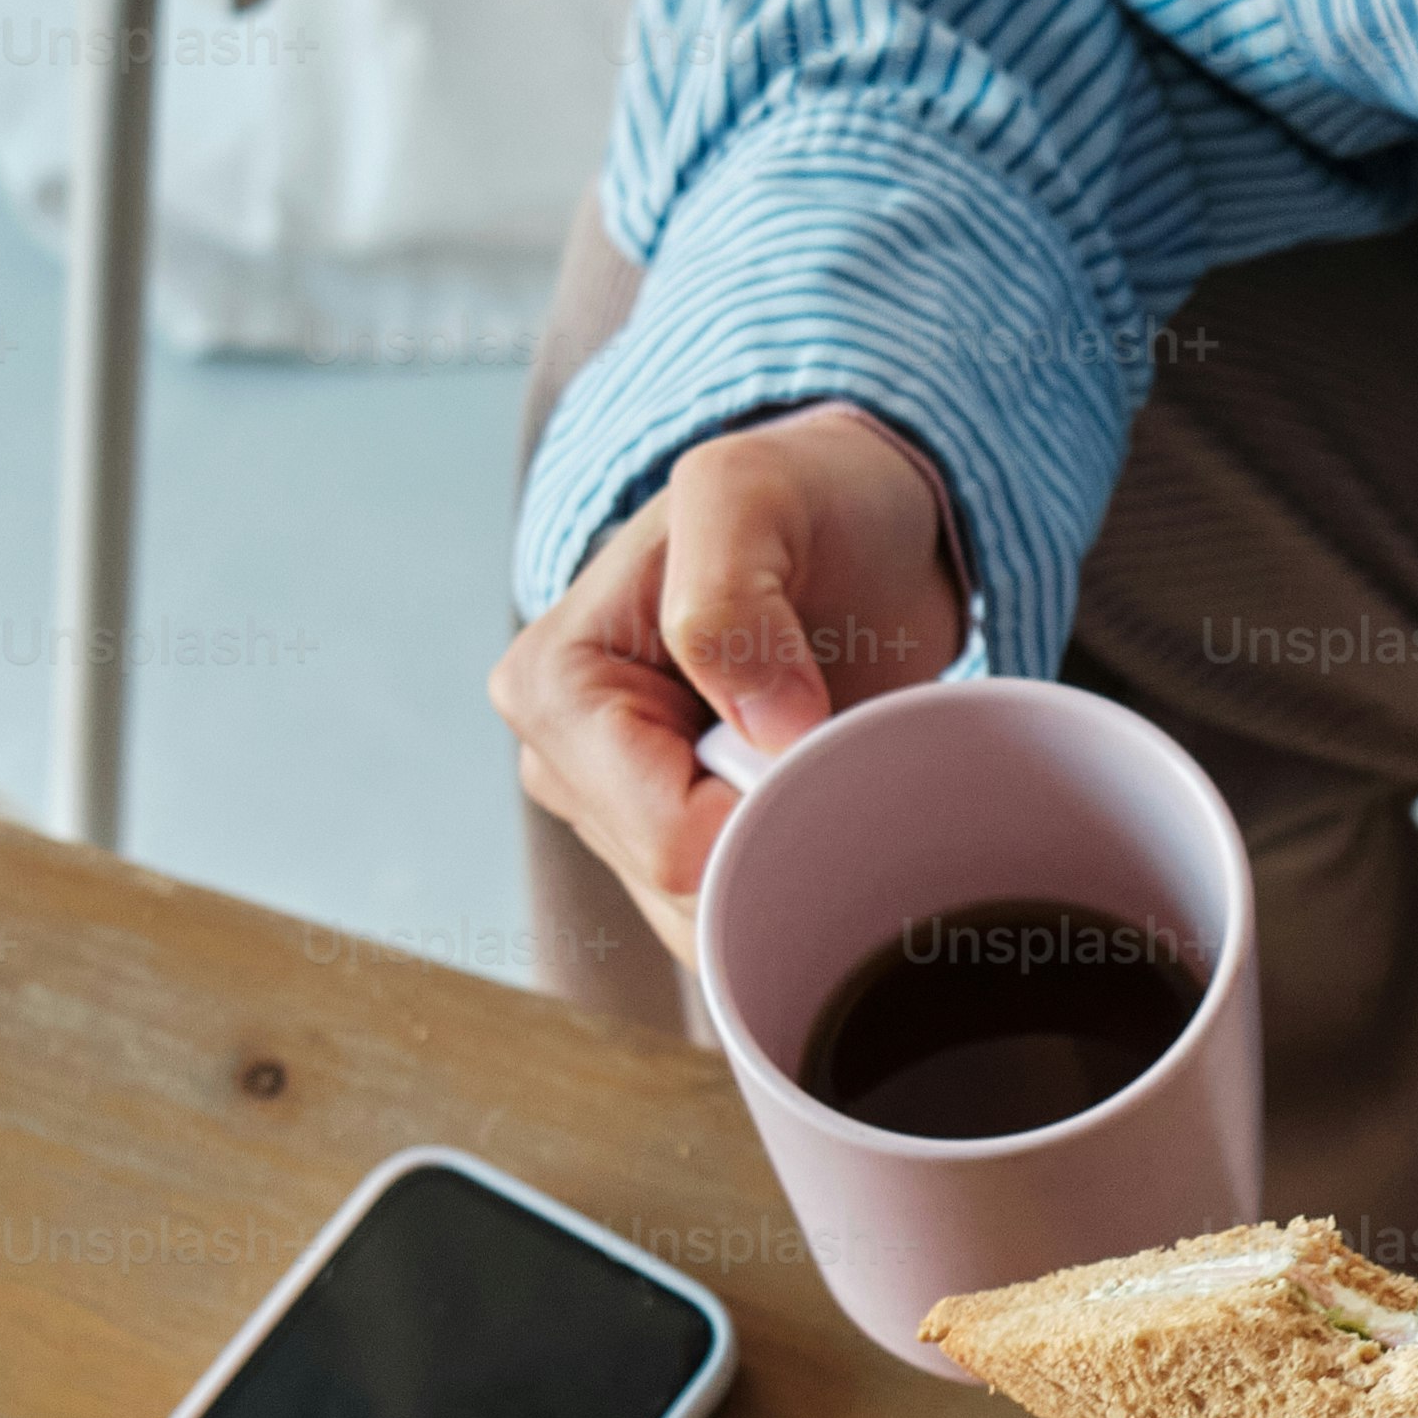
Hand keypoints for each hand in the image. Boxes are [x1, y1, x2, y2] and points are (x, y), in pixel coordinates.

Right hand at [485, 402, 964, 961]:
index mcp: (554, 691)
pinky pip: (741, 919)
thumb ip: (727, 592)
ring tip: (845, 766)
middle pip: (693, 895)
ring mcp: (623, 817)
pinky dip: (806, 883)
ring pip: (717, 923)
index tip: (830, 736)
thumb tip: (763, 730)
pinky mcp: (682, 848)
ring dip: (804, 866)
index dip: (771, 812)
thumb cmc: (800, 496)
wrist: (862, 528)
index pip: (670, 840)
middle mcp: (568, 768)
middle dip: (788, 845)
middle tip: (850, 748)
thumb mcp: (752, 493)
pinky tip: (838, 811)